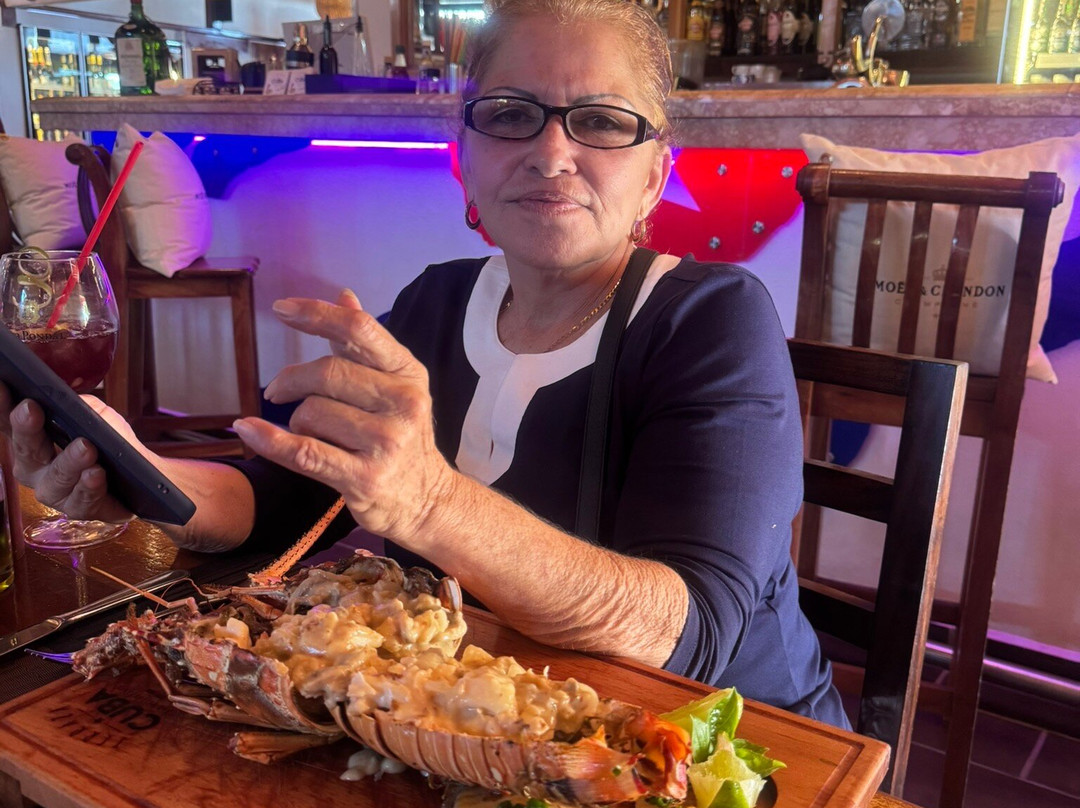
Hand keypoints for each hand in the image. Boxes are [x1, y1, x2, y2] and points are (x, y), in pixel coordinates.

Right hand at [0, 383, 137, 522]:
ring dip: (69, 461)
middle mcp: (35, 469)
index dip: (1, 406)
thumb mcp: (99, 417)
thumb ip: (84, 407)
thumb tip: (72, 400)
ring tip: (85, 446)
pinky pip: (82, 500)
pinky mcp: (81, 509)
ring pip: (57, 478)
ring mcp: (56, 493)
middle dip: (27, 429)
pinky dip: (90, 486)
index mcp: (32, 442)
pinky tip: (96, 473)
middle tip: (31, 409)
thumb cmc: (110, 443)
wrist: (143, 479)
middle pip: (26, 450)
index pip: (10, 424)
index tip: (1, 385)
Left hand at [232, 290, 456, 542]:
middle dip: (292, 380)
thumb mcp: (394, 386)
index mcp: (408, 373)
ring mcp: (386, 442)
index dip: (316, 314)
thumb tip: (345, 295)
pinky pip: (303, 451)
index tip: (281, 309)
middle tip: (277, 390)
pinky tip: (249, 429)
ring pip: (311, 413)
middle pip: (327, 373)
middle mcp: (403, 403)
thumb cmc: (401, 436)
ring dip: (296, 421)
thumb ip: (365, 344)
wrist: (427, 498)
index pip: (359, 329)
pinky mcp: (365, 477)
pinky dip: (269, 440)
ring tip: (311, 433)